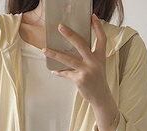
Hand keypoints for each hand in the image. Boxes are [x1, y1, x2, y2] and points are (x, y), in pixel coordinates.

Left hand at [42, 13, 120, 130]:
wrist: (100, 97)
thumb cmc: (97, 80)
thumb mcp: (98, 66)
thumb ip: (90, 56)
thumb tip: (73, 48)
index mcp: (100, 56)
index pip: (101, 39)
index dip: (98, 27)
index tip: (92, 16)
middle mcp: (94, 62)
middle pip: (81, 44)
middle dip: (70, 34)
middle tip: (60, 27)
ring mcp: (86, 70)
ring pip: (68, 59)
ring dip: (54, 54)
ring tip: (44, 49)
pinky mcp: (79, 79)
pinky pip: (66, 73)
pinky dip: (59, 72)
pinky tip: (53, 71)